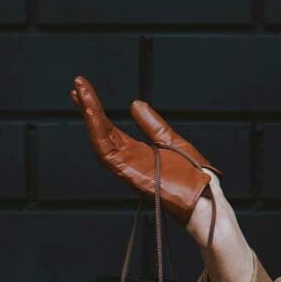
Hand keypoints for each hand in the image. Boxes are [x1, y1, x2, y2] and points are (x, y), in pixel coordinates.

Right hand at [72, 74, 227, 249]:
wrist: (203, 198)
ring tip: (80, 92)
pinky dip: (97, 130)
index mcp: (136, 153)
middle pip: (101, 130)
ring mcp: (126, 167)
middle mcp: (126, 160)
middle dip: (88, 107)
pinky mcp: (127, 173)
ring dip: (89, 114)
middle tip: (77, 83)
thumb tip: (135, 104)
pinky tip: (92, 112)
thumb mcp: (172, 141)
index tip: (85, 90)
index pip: (109, 128)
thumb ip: (152, 125)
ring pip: (99, 138)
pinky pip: (106, 150)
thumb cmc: (192, 177)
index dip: (97, 110)